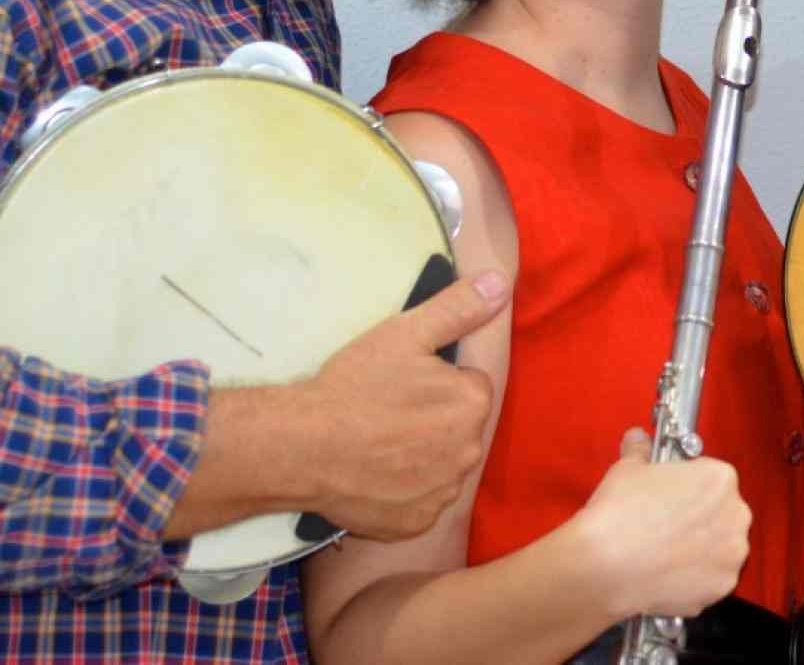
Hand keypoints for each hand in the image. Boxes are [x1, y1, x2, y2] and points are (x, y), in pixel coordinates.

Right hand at [294, 269, 508, 539]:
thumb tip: (501, 283)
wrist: (299, 447)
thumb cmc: (353, 387)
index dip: (435, 382)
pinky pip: (420, 501)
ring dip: (421, 456)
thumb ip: (459, 308)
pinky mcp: (416, 523)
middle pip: (458, 427)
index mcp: (472, 403)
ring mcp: (443, 492)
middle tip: (387, 412)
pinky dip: (403, 491)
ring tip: (377, 444)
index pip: (468, 386)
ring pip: (441, 465)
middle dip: (433, 419)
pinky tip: (374, 476)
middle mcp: (469, 452)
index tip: (403, 383)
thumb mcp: (406, 333)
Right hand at [573, 427, 751, 620]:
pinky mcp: (721, 587)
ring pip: (721, 548)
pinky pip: (712, 579)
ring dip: (702, 550)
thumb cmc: (620, 514)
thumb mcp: (629, 469)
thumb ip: (641, 451)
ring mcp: (732, 554)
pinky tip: (669, 575)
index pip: (712, 478)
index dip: (690, 488)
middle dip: (701, 519)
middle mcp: (736, 514)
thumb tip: (638, 440)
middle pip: (723, 513)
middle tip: (668, 527)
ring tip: (667, 553)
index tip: (673, 498)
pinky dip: (695, 579)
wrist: (605, 566)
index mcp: (720, 478)